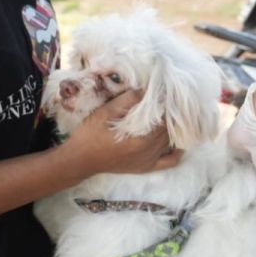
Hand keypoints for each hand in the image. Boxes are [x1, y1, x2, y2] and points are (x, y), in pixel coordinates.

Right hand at [62, 91, 180, 177]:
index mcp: (140, 139)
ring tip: (167, 115)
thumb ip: (127, 100)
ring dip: (172, 129)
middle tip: (165, 101)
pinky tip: (173, 139)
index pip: (164, 119)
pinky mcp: (146, 167)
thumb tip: (146, 89)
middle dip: (169, 115)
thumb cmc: (90, 134)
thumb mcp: (105, 112)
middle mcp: (149, 152)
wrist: (79, 159)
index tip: (162, 93)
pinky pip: (170, 161)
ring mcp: (149, 161)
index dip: (165, 105)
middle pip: (169, 129)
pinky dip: (176, 150)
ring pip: (171, 142)